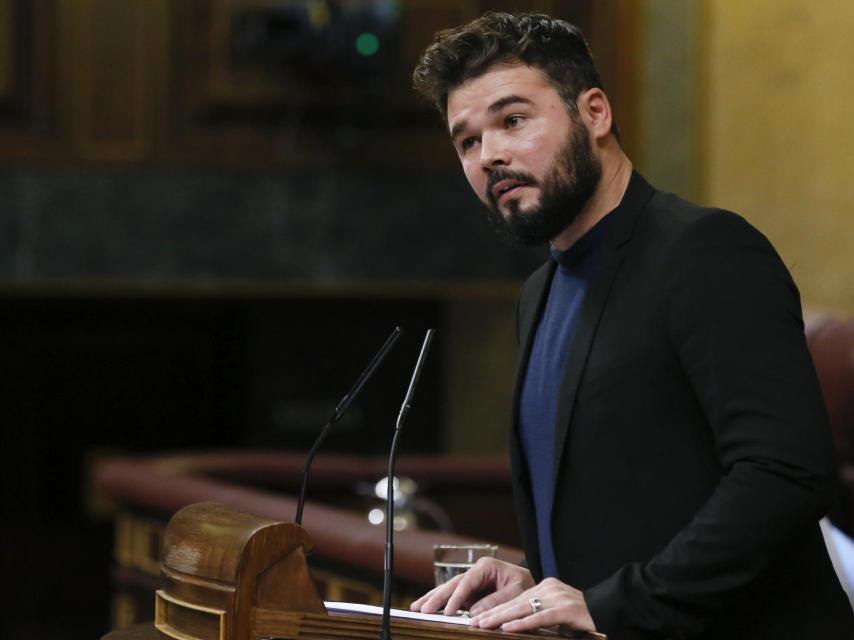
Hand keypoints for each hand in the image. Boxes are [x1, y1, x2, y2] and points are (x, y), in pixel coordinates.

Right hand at [410, 557, 533, 615]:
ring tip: (416, 608)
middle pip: (452, 584)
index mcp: (486, 567)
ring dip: (432, 598)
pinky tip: (426, 606)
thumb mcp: (517, 592)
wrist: (532, 588)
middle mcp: (476, 572)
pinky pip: (453, 597)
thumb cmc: (527, 587)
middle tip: (422, 609)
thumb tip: (474, 613)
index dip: (456, 597)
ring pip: (448, 589)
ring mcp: (472, 582)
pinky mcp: (470, 593)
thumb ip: (496, 600)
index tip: (447, 611)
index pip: (467, 582)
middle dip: (437, 597)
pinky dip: (440, 602)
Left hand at [470, 577, 595, 634]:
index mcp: (545, 588)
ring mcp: (557, 598)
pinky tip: (507, 628)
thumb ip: (539, 614)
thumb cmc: (583, 617)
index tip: (479, 617)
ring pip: (523, 609)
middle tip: (473, 621)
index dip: (496, 609)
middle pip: (515, 603)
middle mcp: (549, 589)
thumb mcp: (557, 612)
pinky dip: (521, 624)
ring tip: (483, 625)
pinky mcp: (565, 610)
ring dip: (501, 619)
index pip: (515, 599)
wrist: (610, 610)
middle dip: (492, 613)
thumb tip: (515, 625)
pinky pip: (539, 618)